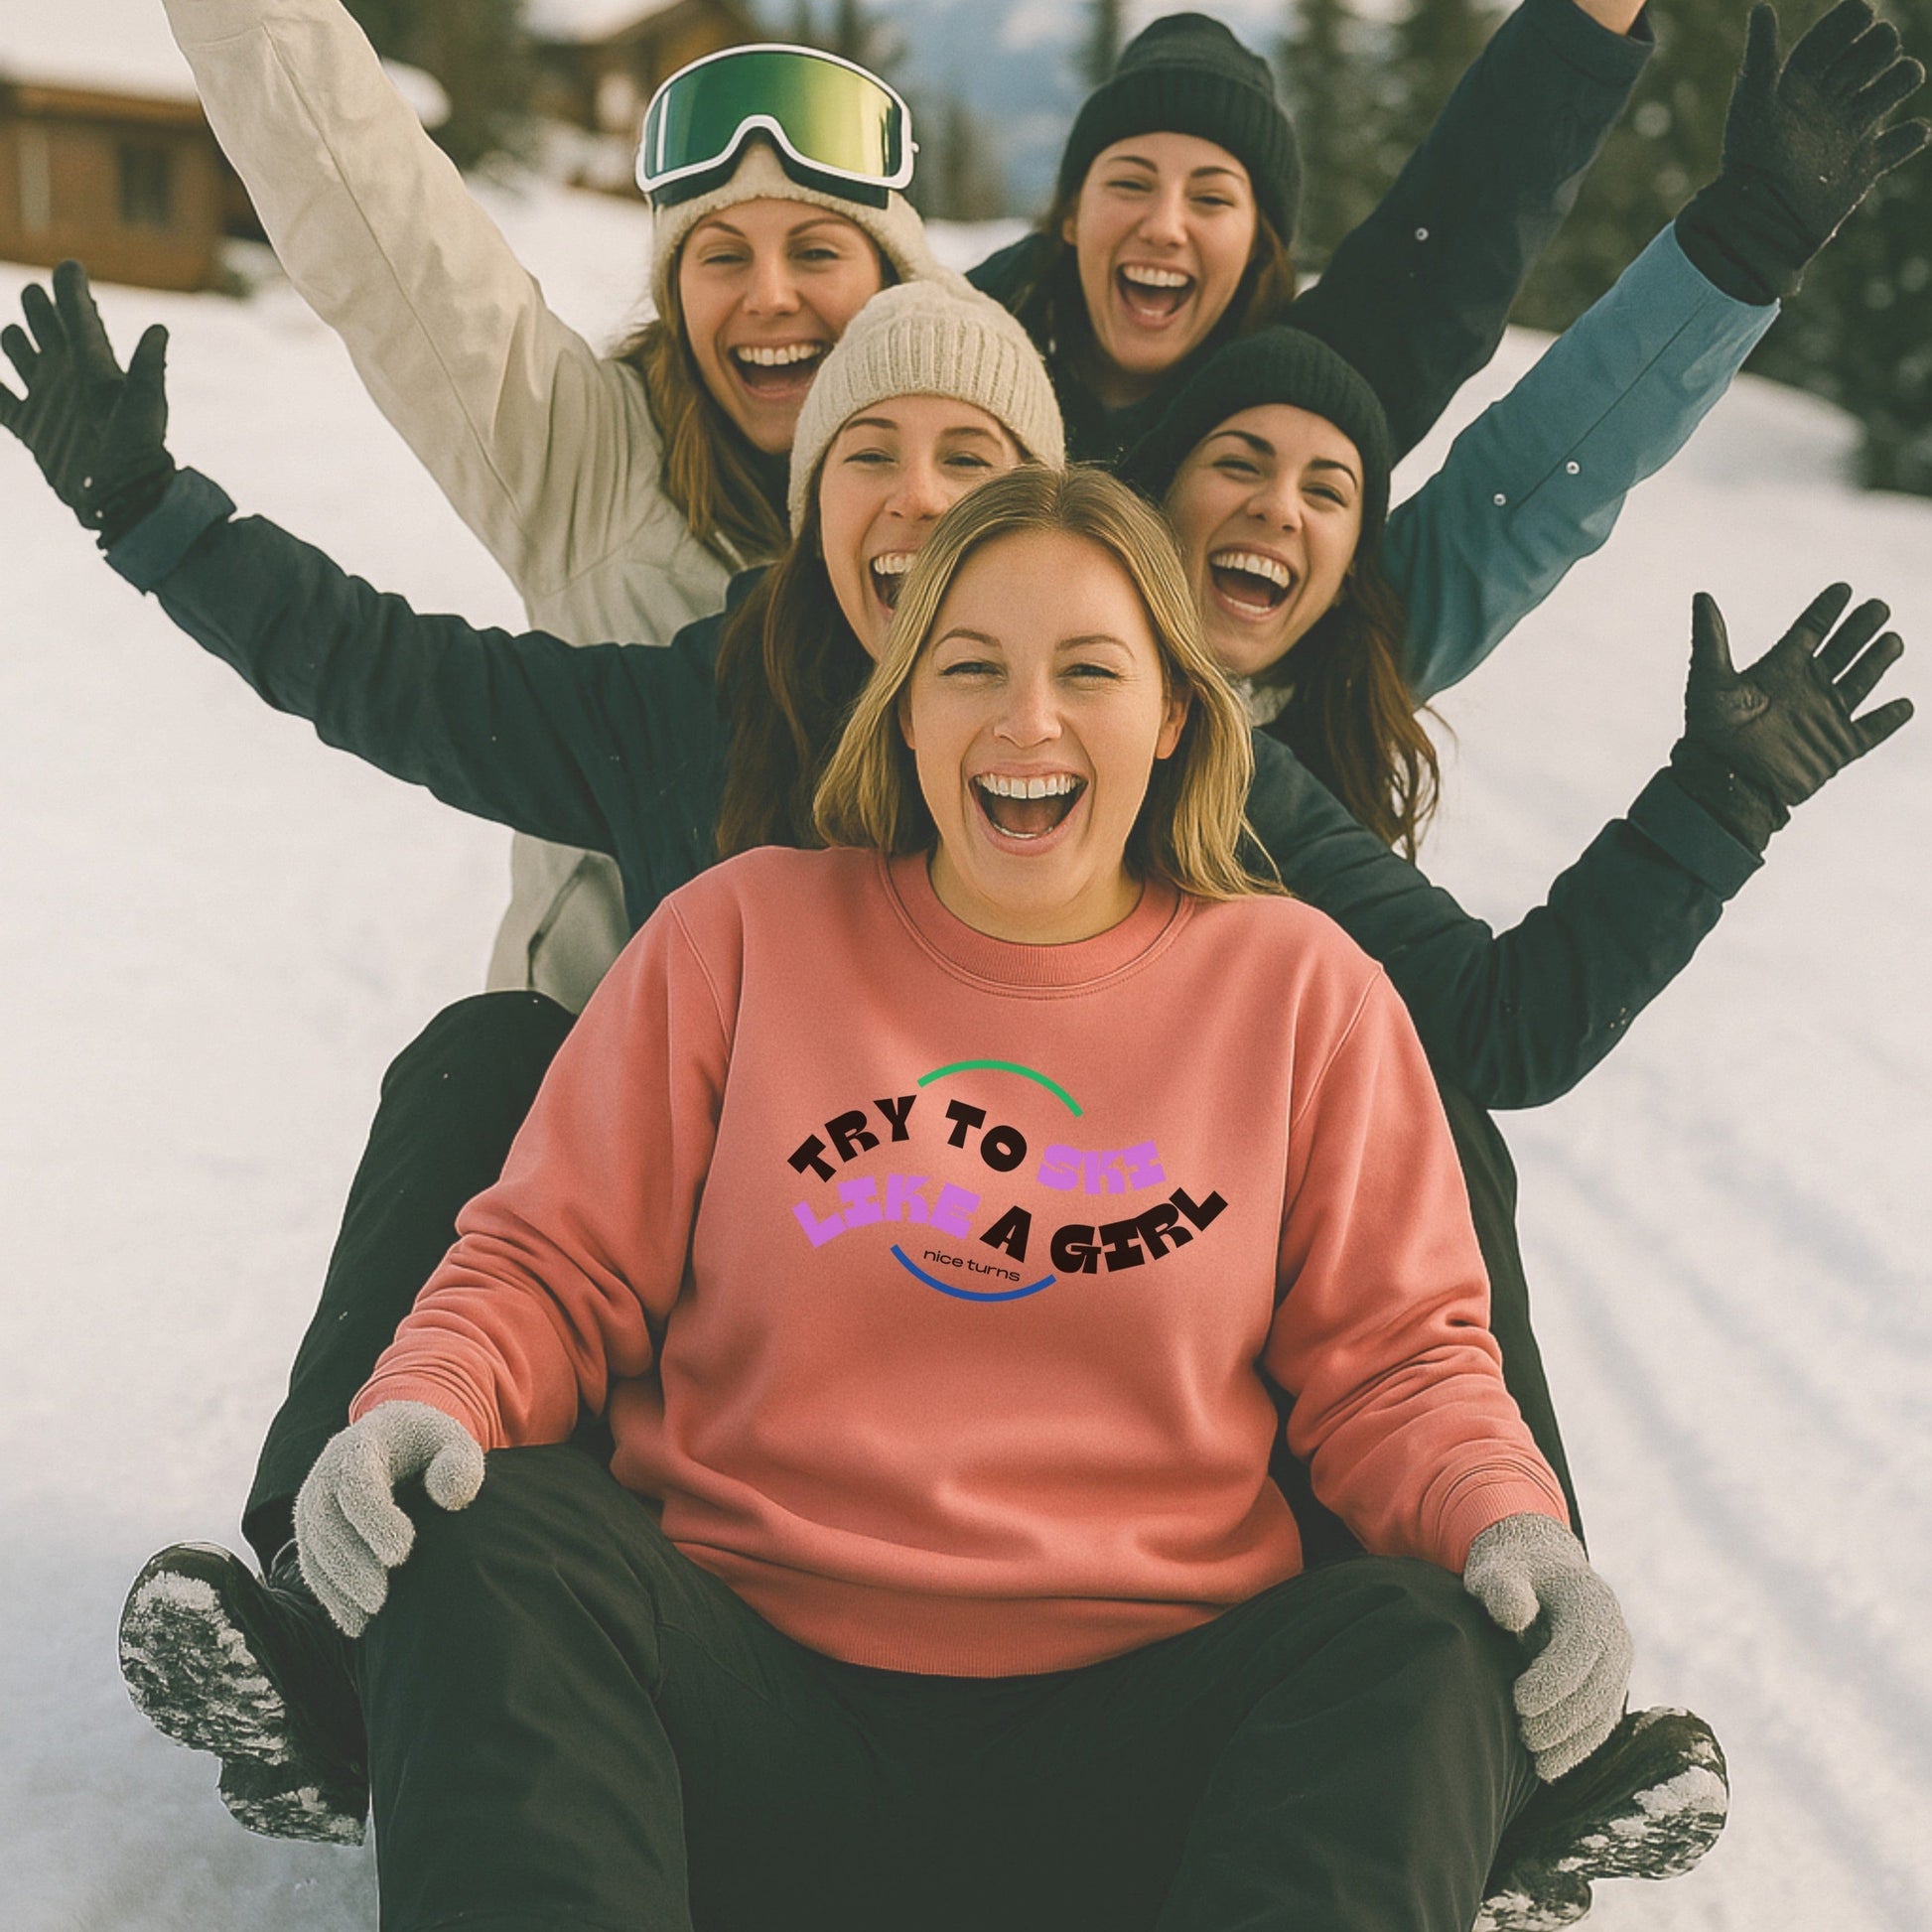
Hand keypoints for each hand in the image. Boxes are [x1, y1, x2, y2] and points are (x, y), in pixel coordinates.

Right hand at [0, 259, 174, 542]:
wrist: (121, 498)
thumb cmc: (138, 452)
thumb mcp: (143, 406)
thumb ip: (147, 368)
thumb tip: (159, 329)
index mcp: (93, 367)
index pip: (80, 319)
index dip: (72, 291)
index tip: (70, 266)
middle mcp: (68, 377)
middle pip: (46, 328)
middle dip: (39, 308)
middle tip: (35, 295)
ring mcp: (47, 400)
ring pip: (20, 355)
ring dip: (14, 340)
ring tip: (15, 332)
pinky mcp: (32, 428)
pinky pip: (1, 402)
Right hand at [294, 1401, 485, 1636]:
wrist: (396, 1438)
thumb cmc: (431, 1446)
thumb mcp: (454, 1444)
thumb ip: (460, 1465)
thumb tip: (449, 1497)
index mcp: (362, 1444)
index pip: (357, 1483)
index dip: (374, 1519)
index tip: (401, 1553)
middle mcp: (327, 1471)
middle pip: (328, 1521)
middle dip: (352, 1562)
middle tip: (382, 1598)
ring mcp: (314, 1501)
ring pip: (314, 1547)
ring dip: (339, 1585)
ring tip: (372, 1615)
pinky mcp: (311, 1529)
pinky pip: (312, 1564)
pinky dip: (331, 1595)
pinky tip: (355, 1623)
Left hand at [1463, 1513, 1633, 1781]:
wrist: (1538, 1568)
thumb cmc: (1510, 1570)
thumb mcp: (1497, 1568)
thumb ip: (1502, 1588)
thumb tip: (1515, 1616)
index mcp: (1591, 1602)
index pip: (1581, 1649)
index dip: (1554, 1681)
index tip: (1519, 1703)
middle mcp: (1615, 1633)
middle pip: (1598, 1688)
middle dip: (1563, 1721)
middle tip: (1524, 1741)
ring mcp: (1618, 1662)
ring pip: (1604, 1713)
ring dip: (1574, 1744)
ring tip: (1538, 1764)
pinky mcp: (1611, 1683)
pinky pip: (1602, 1721)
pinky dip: (1580, 1746)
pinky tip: (1551, 1766)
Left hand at [1671, 584, 1911, 848]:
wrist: (1724, 781)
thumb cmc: (1711, 732)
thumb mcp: (1709, 681)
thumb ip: (1710, 640)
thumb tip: (1701, 596)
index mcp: (1780, 669)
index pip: (1810, 630)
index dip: (1827, 609)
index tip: (1844, 588)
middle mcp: (1805, 688)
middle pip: (1841, 650)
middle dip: (1861, 628)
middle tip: (1879, 607)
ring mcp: (1823, 717)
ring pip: (1859, 681)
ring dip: (1877, 661)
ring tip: (1892, 640)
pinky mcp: (1836, 748)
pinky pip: (1870, 732)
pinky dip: (1888, 720)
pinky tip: (1904, 705)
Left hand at [1676, 2, 1928, 300]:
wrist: (1763, 221)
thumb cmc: (1753, 159)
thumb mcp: (1754, 102)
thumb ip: (1761, 55)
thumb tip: (1761, 7)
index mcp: (1803, 78)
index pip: (1844, 27)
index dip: (1855, 18)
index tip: (1860, 19)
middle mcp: (1829, 98)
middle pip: (1878, 47)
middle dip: (1880, 47)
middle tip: (1863, 69)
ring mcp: (1848, 131)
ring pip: (1898, 82)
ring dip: (1902, 79)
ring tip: (1886, 93)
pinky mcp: (1862, 167)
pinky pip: (1904, 141)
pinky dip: (1911, 137)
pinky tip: (1906, 137)